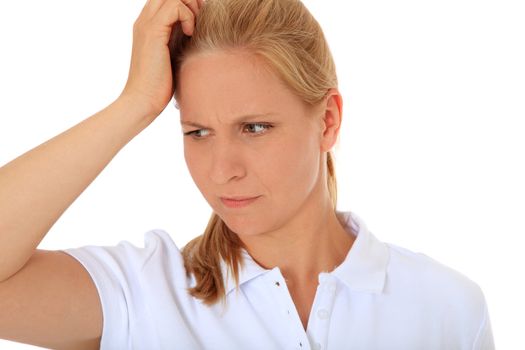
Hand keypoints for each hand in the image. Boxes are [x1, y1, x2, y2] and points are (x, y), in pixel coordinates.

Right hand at [120, 0, 203, 118]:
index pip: (166, 0)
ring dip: (191, 7)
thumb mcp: (173, 56)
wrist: (143, 100)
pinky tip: (190, 34)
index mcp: (148, 25)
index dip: (186, 4)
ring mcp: (147, 24)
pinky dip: (188, 16)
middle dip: (189, 1)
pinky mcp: (153, 32)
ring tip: (194, 28)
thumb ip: (180, 39)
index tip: (199, 20)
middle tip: (199, 20)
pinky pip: (175, 6)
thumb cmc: (160, 86)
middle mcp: (144, 20)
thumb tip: (198, 33)